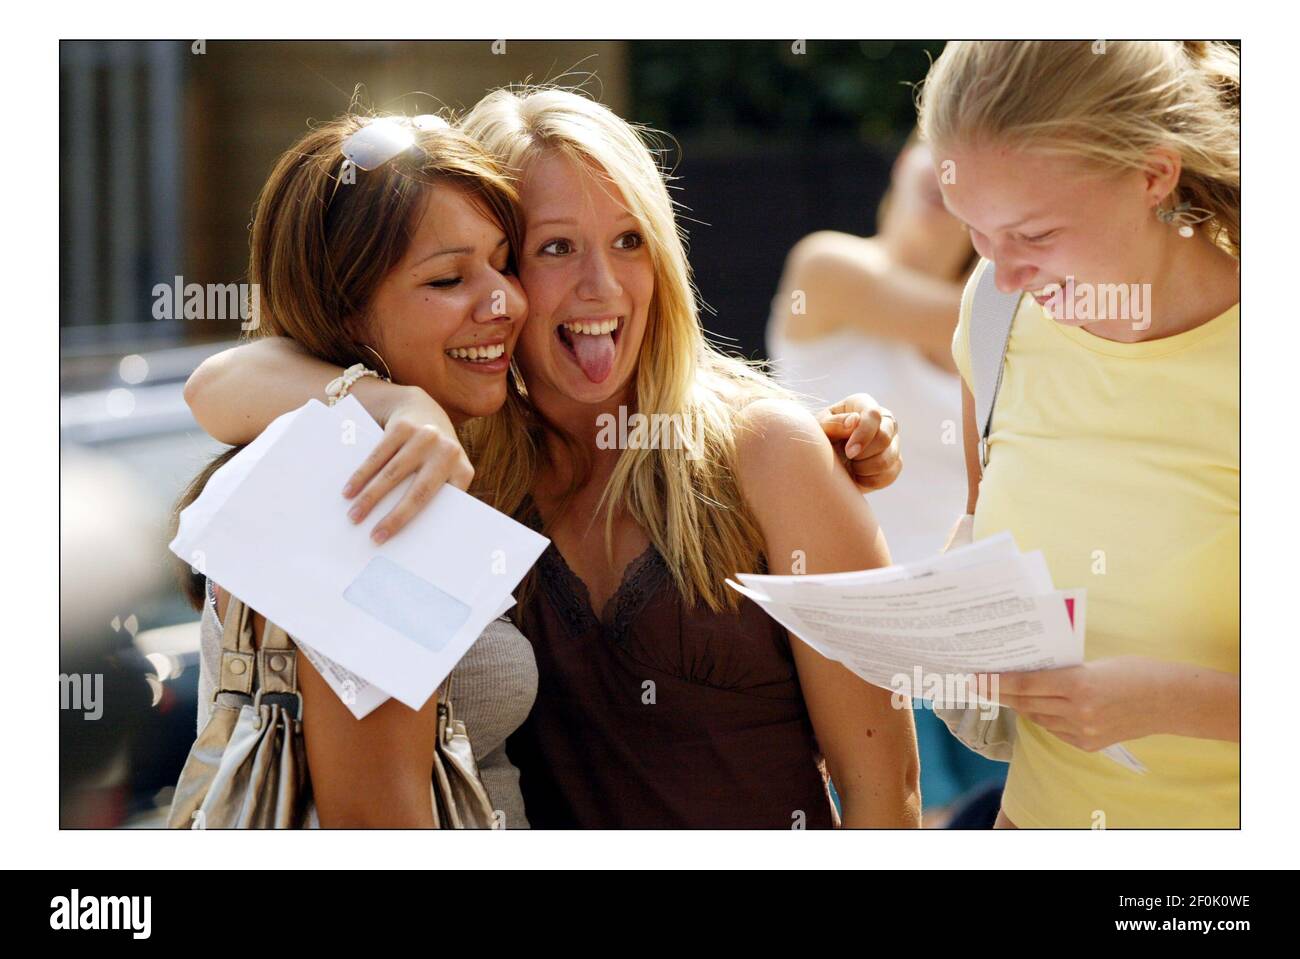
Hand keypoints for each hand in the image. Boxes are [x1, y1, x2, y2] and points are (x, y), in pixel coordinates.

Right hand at [341, 386, 473, 543]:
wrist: (422, 407)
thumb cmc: (432, 453)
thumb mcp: (444, 471)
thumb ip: (437, 495)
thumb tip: (415, 536)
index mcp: (462, 470)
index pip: (443, 505)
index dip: (428, 524)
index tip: (408, 542)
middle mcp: (447, 452)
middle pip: (418, 493)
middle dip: (394, 518)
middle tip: (375, 537)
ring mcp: (425, 437)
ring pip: (392, 475)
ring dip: (370, 499)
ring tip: (354, 517)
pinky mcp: (403, 427)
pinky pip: (378, 456)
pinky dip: (361, 476)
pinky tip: (349, 491)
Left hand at [816, 393, 900, 491]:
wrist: (823, 464)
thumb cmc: (820, 441)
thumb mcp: (819, 430)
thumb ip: (833, 423)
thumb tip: (855, 420)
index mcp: (862, 404)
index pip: (873, 414)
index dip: (863, 434)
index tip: (849, 452)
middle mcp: (883, 420)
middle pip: (885, 437)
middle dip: (863, 454)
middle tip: (847, 458)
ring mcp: (893, 441)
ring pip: (889, 458)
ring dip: (865, 468)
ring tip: (850, 466)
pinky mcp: (895, 462)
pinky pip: (890, 474)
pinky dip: (871, 480)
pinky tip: (857, 475)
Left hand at [984, 657, 1176, 751]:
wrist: (1169, 701)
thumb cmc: (1133, 670)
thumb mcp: (1094, 663)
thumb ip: (1063, 669)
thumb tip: (1027, 669)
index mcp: (1078, 684)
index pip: (1025, 683)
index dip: (997, 681)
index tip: (975, 677)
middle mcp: (1078, 711)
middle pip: (1026, 702)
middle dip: (1001, 693)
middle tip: (979, 683)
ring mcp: (1083, 731)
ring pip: (1038, 717)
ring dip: (1020, 705)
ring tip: (1002, 692)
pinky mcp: (1089, 744)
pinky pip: (1055, 729)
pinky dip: (1044, 716)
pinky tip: (1035, 706)